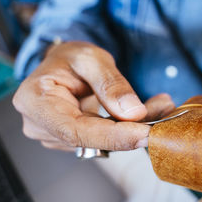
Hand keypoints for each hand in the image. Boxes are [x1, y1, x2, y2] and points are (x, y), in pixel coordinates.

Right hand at [13, 41, 171, 150]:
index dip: (113, 136)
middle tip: (165, 112)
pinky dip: (127, 128)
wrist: (61, 65)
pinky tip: (146, 113)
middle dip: (132, 130)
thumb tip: (133, 113)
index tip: (146, 133)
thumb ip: (110, 84)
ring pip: (102, 142)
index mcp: (35, 101)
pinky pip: (104, 140)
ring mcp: (55, 137)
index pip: (76, 130)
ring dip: (134, 127)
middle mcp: (40, 126)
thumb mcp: (91, 58)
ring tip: (159, 105)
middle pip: (91, 139)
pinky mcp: (72, 141)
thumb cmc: (70, 58)